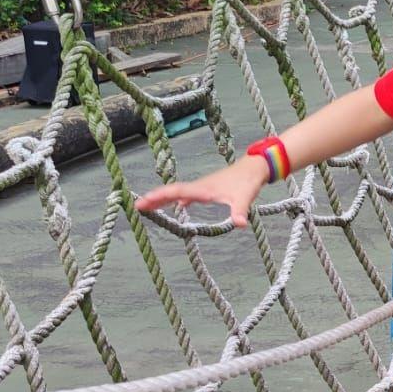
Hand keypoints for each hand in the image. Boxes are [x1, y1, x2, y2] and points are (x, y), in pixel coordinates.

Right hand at [136, 155, 266, 227]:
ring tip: (149, 205)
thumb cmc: (248, 182)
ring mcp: (202, 187)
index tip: (142, 202)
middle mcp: (199, 186)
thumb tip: (240, 224)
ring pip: (177, 192)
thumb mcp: (244, 198)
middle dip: (154, 198)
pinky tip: (178, 205)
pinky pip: (188, 194)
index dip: (158, 197)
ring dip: (163, 198)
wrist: (255, 167)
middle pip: (171, 191)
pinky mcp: (208, 189)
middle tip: (137, 206)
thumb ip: (240, 211)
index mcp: (202, 189)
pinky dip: (178, 199)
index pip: (175, 192)